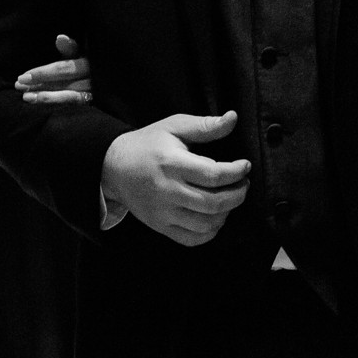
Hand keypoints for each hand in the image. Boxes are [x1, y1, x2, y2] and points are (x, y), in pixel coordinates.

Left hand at [16, 33, 92, 105]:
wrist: (106, 75)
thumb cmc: (89, 61)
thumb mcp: (80, 52)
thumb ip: (69, 47)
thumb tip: (60, 38)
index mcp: (89, 61)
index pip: (63, 68)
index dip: (43, 73)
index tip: (23, 76)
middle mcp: (93, 77)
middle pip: (64, 82)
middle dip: (40, 83)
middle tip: (18, 85)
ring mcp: (94, 91)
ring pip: (68, 95)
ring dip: (46, 96)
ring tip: (26, 97)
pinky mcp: (93, 101)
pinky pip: (72, 103)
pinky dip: (56, 102)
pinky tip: (39, 103)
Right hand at [101, 111, 249, 246]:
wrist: (113, 167)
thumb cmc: (147, 144)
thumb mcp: (173, 127)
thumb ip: (204, 125)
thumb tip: (233, 118)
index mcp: (171, 163)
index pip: (213, 175)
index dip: (236, 172)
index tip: (245, 166)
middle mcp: (167, 191)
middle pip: (214, 203)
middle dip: (238, 194)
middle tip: (243, 184)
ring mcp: (162, 212)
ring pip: (206, 224)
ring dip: (227, 213)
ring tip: (229, 198)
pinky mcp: (160, 226)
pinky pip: (193, 239)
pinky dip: (211, 232)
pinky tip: (214, 216)